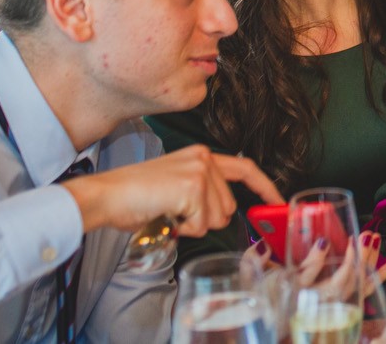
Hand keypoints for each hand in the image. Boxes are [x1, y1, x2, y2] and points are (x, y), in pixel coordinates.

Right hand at [64, 144, 281, 238]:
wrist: (107, 195)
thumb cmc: (135, 197)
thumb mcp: (176, 187)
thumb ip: (202, 192)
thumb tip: (223, 214)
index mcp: (202, 155)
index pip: (245, 168)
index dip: (265, 187)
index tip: (278, 202)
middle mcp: (205, 159)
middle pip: (228, 207)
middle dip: (205, 221)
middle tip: (175, 214)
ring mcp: (200, 172)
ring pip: (217, 218)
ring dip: (192, 226)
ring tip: (167, 211)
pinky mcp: (193, 188)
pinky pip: (201, 225)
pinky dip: (183, 229)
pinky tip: (165, 215)